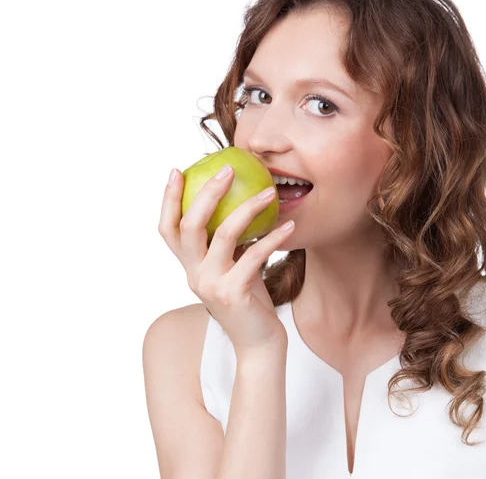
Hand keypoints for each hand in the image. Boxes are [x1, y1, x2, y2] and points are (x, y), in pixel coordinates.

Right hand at [158, 165, 293, 354]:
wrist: (257, 342)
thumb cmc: (248, 299)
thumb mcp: (232, 267)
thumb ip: (228, 243)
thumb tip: (240, 201)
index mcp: (189, 266)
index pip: (168, 229)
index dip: (168, 200)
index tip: (177, 170)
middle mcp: (193, 274)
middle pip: (190, 225)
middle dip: (206, 193)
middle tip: (227, 170)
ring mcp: (211, 285)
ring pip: (223, 234)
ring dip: (248, 208)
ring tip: (269, 192)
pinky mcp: (233, 293)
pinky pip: (254, 255)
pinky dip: (273, 237)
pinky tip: (289, 226)